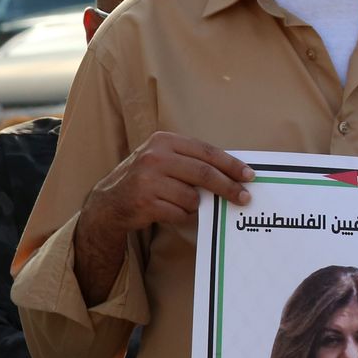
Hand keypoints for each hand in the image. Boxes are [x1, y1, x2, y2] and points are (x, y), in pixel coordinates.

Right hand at [81, 131, 253, 237]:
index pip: (206, 151)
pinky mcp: (145, 202)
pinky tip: (170, 212)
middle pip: (203, 173)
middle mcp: (154, 157)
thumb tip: (231, 173)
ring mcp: (148, 180)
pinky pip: (179, 213)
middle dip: (227, 187)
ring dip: (194, 205)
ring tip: (182, 204)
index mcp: (163, 141)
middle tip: (244, 198)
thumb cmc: (144, 179)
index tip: (249, 175)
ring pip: (192, 197)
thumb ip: (189, 160)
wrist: (109, 202)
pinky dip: (182, 216)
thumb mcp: (162, 159)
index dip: (230, 164)